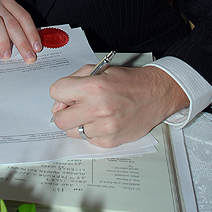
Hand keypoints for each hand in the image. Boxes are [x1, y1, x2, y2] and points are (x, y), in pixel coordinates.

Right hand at [0, 0, 41, 62]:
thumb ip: (10, 27)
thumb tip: (27, 45)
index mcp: (5, 1)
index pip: (22, 16)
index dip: (31, 32)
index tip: (37, 48)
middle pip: (11, 22)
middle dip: (22, 41)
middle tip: (28, 56)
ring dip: (3, 41)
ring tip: (6, 55)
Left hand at [50, 65, 188, 147]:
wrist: (155, 95)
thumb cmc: (129, 82)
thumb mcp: (99, 70)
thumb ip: (75, 80)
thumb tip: (60, 99)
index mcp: (94, 87)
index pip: (56, 92)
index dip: (60, 92)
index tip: (67, 93)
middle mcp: (98, 109)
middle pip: (59, 119)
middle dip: (63, 112)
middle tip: (73, 107)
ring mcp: (104, 128)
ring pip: (71, 131)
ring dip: (77, 123)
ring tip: (91, 113)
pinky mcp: (109, 141)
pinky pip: (87, 139)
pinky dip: (91, 131)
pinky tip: (102, 121)